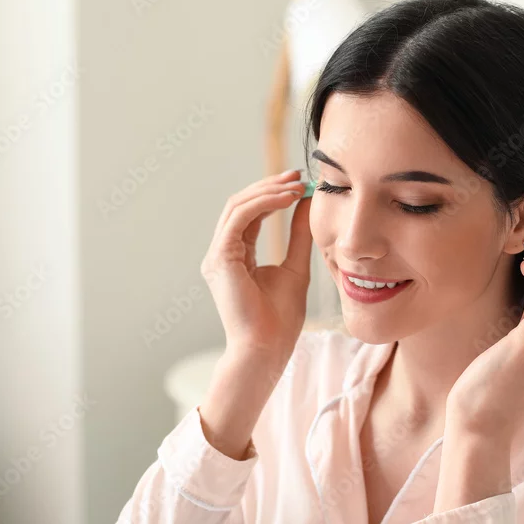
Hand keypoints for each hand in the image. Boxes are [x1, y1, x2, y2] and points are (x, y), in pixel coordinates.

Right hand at [200, 169, 312, 364]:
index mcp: (236, 256)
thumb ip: (298, 236)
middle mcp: (221, 253)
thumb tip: (306, 205)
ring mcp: (217, 256)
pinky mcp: (220, 259)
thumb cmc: (279, 319)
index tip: (299, 183)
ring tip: (296, 185)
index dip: (273, 195)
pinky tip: (286, 198)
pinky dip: (263, 204)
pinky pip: (239, 219)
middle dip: (270, 186)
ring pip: (238, 207)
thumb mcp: (296, 268)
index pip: (251, 215)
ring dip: (268, 191)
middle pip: (241, 205)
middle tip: (298, 175)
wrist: (267, 348)